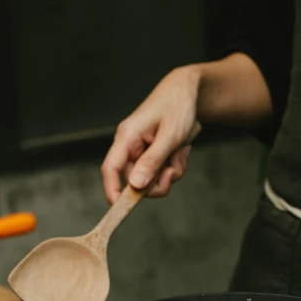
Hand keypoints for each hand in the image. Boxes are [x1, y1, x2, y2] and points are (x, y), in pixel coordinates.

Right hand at [101, 66, 201, 202]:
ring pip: (153, 180)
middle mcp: (131, 146)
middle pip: (136, 181)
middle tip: (173, 170)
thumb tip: (136, 186)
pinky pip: (164, 174)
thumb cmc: (177, 106)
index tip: (120, 208)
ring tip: (179, 152)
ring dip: (171, 173)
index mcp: (127, 137)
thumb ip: (152, 161)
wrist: (190, 92)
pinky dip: (176, 166)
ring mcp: (143, 152)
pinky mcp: (155, 155)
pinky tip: (181, 150)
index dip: (112, 190)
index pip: (110, 168)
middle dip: (157, 182)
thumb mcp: (169, 136)